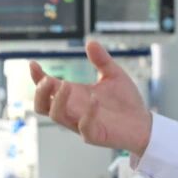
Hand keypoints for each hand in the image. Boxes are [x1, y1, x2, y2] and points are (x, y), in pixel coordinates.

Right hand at [30, 40, 152, 155]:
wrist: (144, 123)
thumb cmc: (126, 101)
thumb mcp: (113, 75)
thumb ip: (101, 60)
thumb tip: (90, 42)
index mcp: (74, 96)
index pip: (48, 88)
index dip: (37, 78)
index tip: (33, 64)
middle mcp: (73, 110)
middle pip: (42, 106)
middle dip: (40, 92)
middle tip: (47, 80)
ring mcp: (81, 124)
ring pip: (56, 116)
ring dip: (58, 101)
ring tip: (66, 86)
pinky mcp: (95, 135)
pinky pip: (84, 128)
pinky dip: (86, 114)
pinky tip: (95, 100)